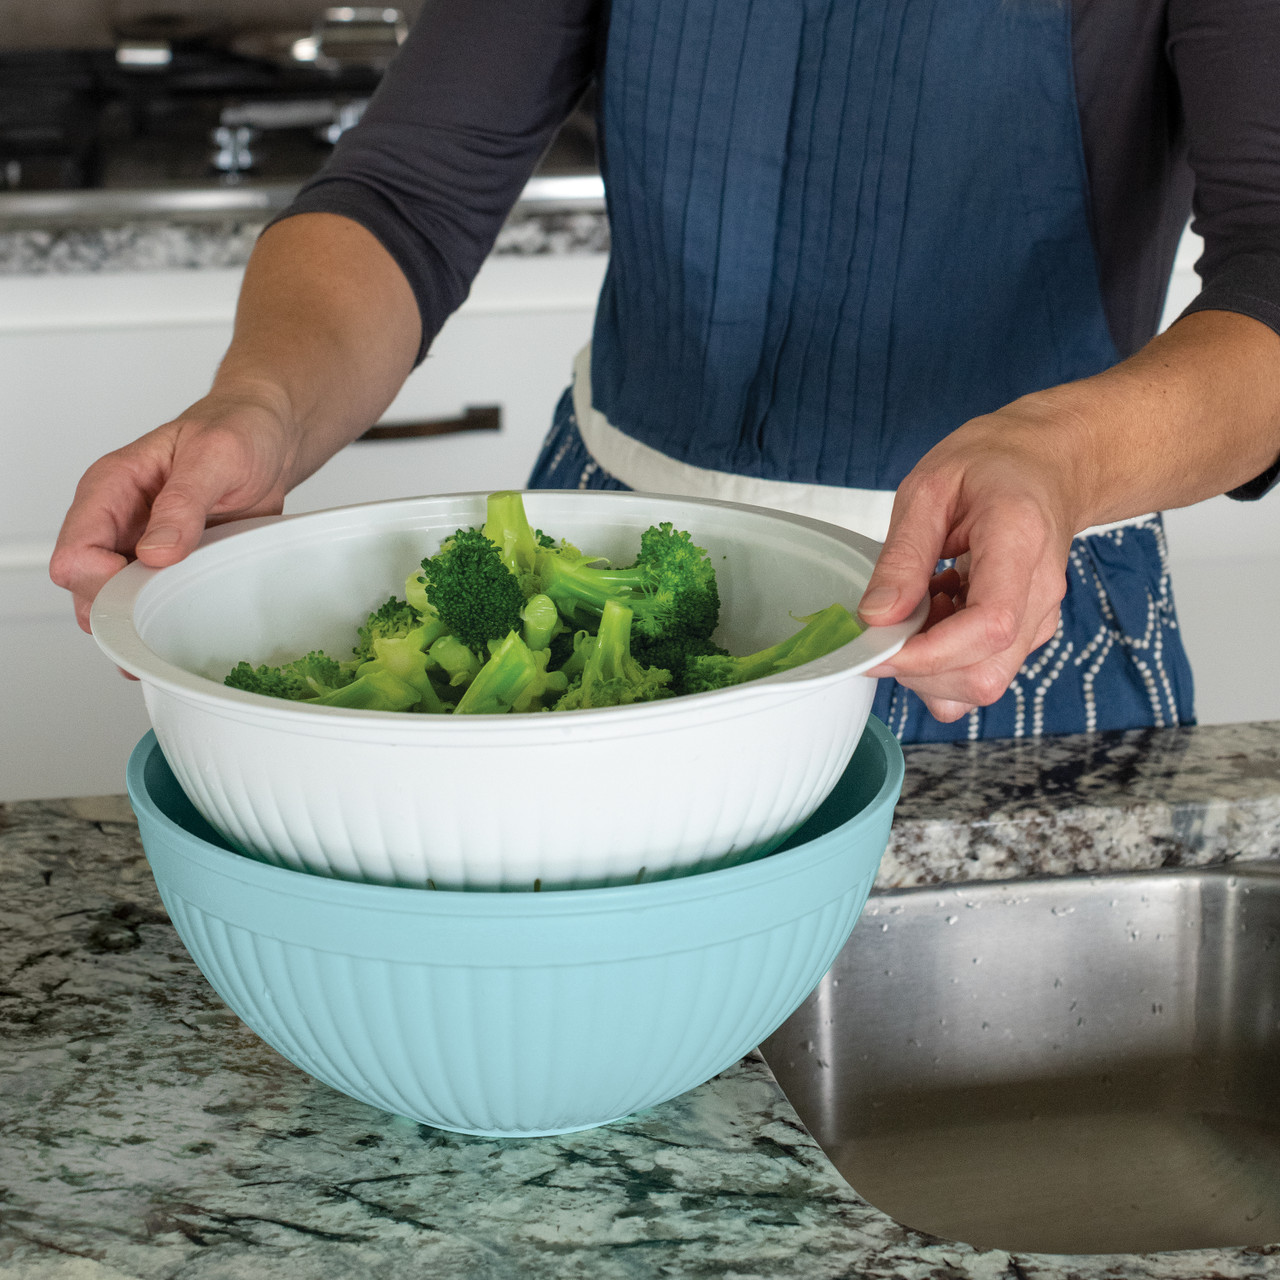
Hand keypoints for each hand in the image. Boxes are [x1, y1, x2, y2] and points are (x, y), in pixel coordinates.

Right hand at [49, 387, 300, 632]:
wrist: (268, 439)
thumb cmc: (238, 431)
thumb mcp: (216, 456)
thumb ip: (183, 502)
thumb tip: (154, 553)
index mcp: (112, 486)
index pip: (76, 551)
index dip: (102, 581)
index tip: (146, 587)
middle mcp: (118, 519)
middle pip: (86, 586)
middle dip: (119, 607)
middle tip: (166, 611)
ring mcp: (140, 544)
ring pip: (114, 600)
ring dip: (141, 617)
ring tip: (180, 617)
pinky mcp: (168, 562)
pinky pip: (152, 599)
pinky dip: (166, 614)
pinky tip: (189, 616)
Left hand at [856, 404, 1083, 721]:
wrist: (1046, 466)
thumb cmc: (990, 466)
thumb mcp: (930, 489)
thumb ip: (903, 556)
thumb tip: (875, 617)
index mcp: (1020, 543)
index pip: (989, 626)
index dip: (928, 653)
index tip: (876, 649)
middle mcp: (1041, 593)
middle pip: (984, 674)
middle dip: (920, 669)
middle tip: (888, 623)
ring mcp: (1039, 620)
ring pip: (981, 684)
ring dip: (930, 666)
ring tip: (919, 607)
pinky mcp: (1027, 634)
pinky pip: (981, 672)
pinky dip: (945, 661)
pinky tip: (937, 616)